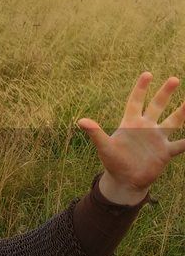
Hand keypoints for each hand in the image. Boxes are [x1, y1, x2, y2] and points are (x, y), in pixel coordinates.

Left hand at [77, 71, 184, 201]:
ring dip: (182, 112)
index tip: (147, 74)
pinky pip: (180, 145)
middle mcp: (146, 128)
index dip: (141, 88)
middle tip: (174, 79)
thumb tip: (80, 120)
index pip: (136, 101)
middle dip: (164, 93)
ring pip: (173, 122)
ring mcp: (157, 139)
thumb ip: (95, 133)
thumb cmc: (113, 162)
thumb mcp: (105, 147)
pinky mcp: (165, 152)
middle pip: (157, 106)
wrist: (125, 181)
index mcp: (131, 123)